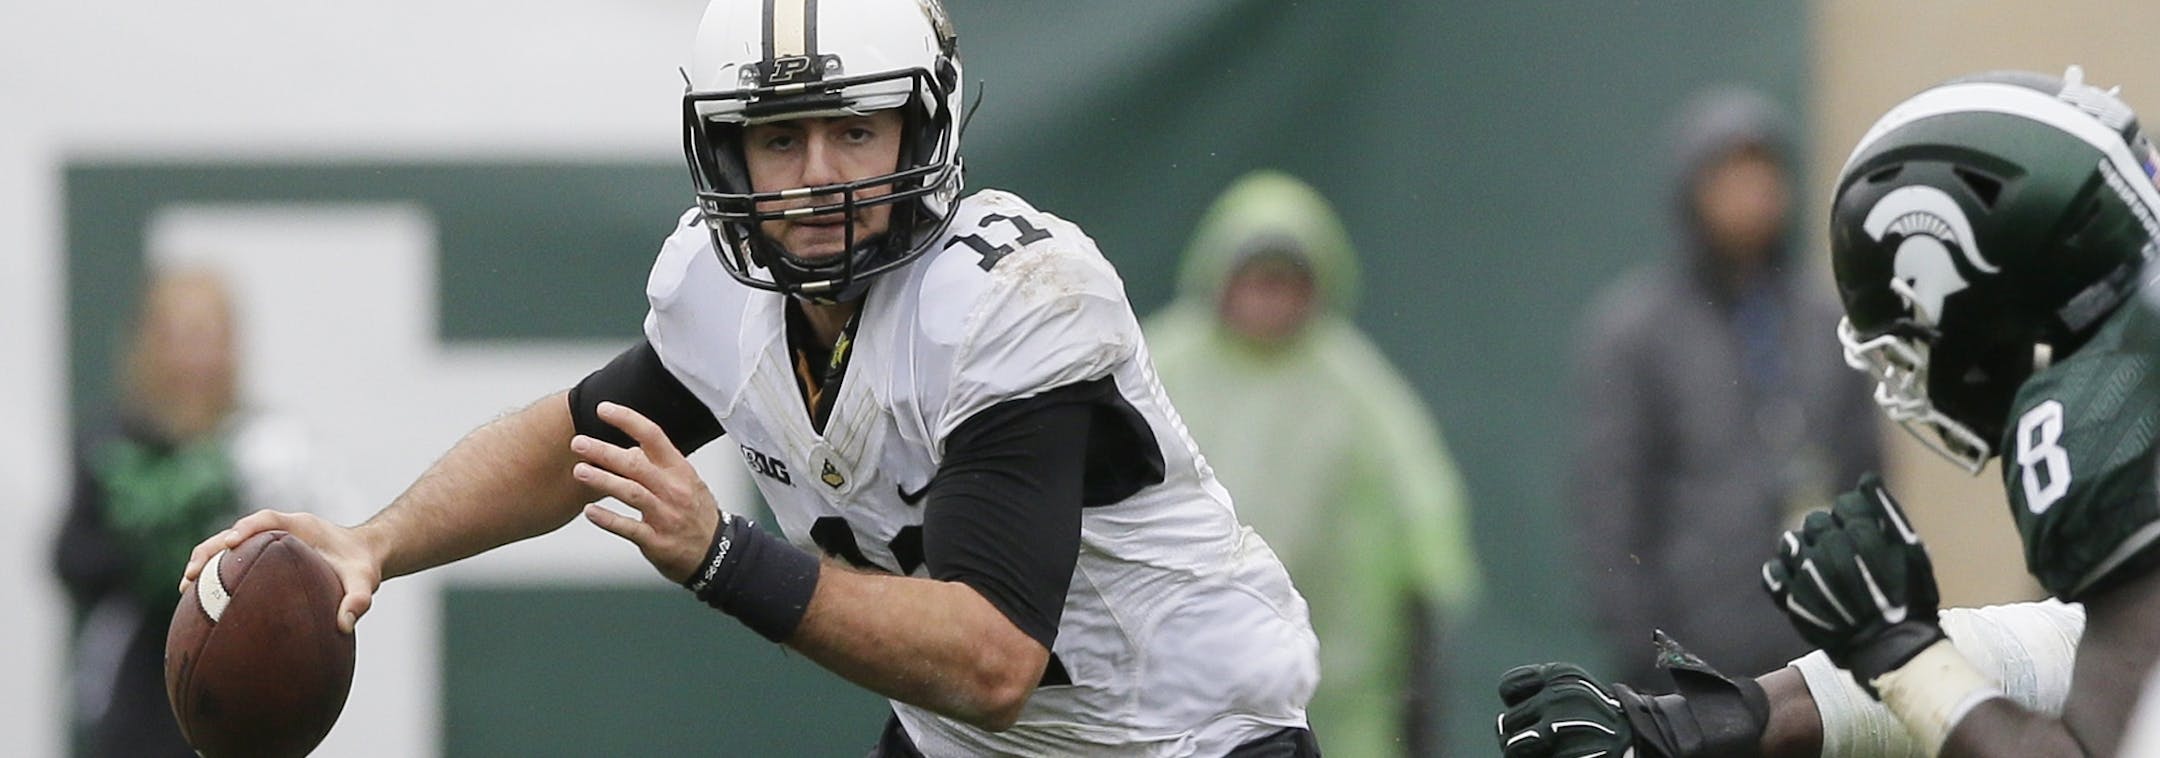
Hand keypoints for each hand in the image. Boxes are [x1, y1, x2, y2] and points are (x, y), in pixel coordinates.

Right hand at [179, 509, 381, 633]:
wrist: (363, 557)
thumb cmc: (362, 566)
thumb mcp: (365, 582)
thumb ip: (358, 600)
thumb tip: (344, 625)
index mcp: (301, 526)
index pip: (266, 519)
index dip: (246, 528)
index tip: (230, 543)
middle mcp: (280, 531)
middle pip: (236, 533)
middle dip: (211, 550)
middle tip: (193, 574)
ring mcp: (269, 544)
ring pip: (228, 549)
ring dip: (206, 564)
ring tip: (185, 589)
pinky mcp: (264, 559)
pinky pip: (236, 564)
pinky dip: (218, 578)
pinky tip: (202, 603)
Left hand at [572, 401, 726, 584]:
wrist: (719, 553)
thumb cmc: (696, 513)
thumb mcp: (687, 482)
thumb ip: (659, 465)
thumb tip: (629, 447)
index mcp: (680, 470)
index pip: (653, 436)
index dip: (627, 420)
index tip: (603, 409)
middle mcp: (674, 490)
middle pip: (636, 463)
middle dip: (604, 451)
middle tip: (578, 443)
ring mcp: (666, 516)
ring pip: (631, 492)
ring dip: (603, 480)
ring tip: (579, 471)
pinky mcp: (657, 541)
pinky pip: (629, 528)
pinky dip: (609, 519)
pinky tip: (590, 511)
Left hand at [1496, 663, 1635, 757]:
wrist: (1642, 740)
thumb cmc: (1598, 716)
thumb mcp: (1571, 688)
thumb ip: (1536, 694)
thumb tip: (1500, 726)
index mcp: (1561, 676)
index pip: (1509, 688)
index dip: (1517, 703)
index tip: (1536, 711)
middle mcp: (1560, 698)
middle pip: (1507, 723)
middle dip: (1520, 734)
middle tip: (1547, 738)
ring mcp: (1562, 730)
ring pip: (1512, 748)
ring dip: (1526, 753)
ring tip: (1547, 750)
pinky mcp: (1569, 756)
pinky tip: (1562, 756)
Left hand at [1761, 472, 1943, 694]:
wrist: (1892, 649)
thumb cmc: (1908, 599)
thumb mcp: (1912, 553)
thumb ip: (1887, 513)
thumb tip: (1867, 479)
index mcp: (1863, 535)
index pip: (1845, 504)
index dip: (1853, 515)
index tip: (1861, 530)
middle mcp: (1830, 551)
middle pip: (1817, 521)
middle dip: (1830, 532)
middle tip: (1845, 553)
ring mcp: (1807, 576)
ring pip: (1791, 543)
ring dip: (1804, 549)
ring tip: (1822, 567)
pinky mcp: (1791, 600)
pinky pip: (1773, 574)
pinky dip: (1782, 572)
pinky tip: (1800, 579)